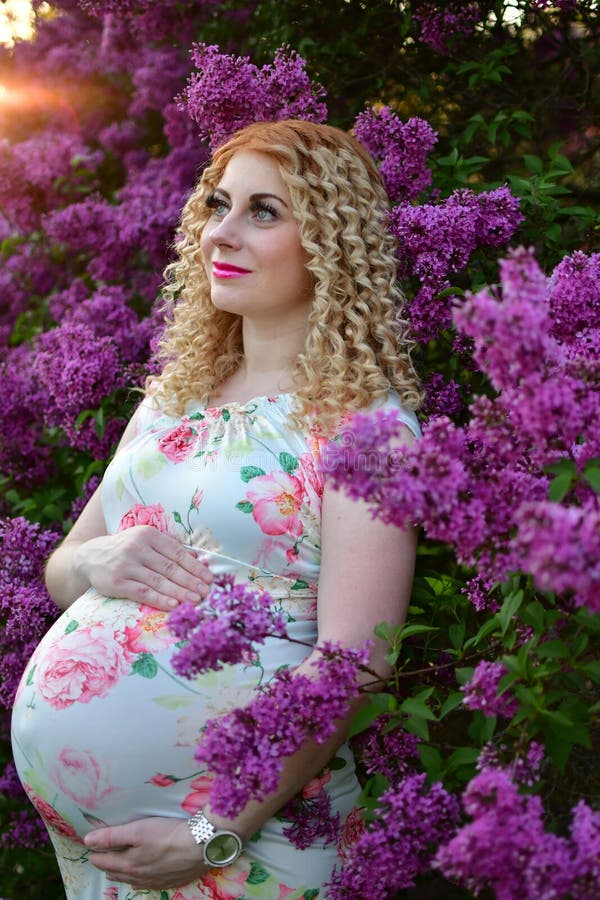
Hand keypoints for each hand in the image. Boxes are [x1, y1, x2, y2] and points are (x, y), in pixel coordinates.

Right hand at [75, 526, 212, 610]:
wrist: (90, 557)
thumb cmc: (125, 549)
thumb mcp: (145, 541)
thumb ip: (168, 547)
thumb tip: (195, 557)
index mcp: (148, 535)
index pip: (177, 553)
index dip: (195, 566)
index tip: (209, 577)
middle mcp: (137, 548)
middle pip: (170, 568)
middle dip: (191, 581)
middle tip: (206, 592)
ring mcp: (126, 565)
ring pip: (159, 581)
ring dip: (180, 592)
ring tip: (195, 600)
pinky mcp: (117, 582)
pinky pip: (143, 592)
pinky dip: (159, 599)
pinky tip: (173, 605)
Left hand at [84, 816, 209, 888]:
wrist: (200, 846)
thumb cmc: (167, 834)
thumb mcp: (137, 830)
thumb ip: (112, 836)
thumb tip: (87, 840)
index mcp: (127, 865)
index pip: (102, 861)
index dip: (95, 852)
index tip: (91, 845)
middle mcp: (137, 877)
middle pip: (114, 873)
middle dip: (106, 863)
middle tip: (103, 853)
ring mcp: (153, 882)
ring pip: (129, 880)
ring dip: (121, 871)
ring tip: (117, 864)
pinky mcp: (168, 882)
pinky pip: (146, 883)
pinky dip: (138, 878)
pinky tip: (141, 874)